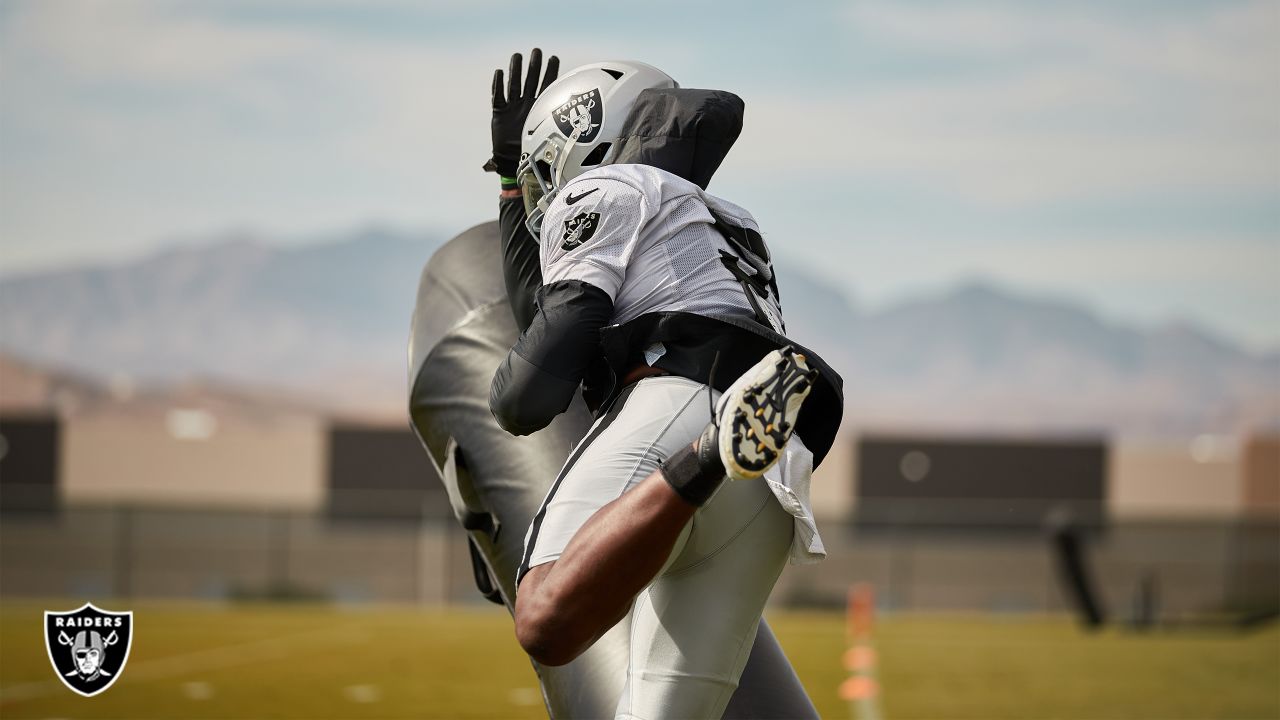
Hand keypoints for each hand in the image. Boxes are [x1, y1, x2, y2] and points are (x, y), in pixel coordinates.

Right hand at [483, 48, 559, 178]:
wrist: (515, 163)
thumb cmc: (535, 154)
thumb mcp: (553, 141)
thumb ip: (567, 134)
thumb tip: (592, 129)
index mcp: (540, 109)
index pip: (547, 86)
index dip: (550, 72)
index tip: (554, 58)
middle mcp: (527, 104)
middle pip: (530, 81)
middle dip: (534, 67)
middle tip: (537, 51)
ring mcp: (513, 108)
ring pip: (514, 85)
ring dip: (515, 71)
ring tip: (517, 57)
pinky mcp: (499, 113)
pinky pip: (498, 96)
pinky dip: (498, 85)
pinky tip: (499, 72)